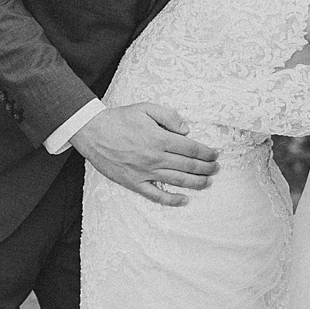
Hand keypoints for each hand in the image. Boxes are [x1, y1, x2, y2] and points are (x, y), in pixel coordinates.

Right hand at [70, 103, 219, 204]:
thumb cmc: (120, 119)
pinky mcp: (134, 183)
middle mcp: (155, 158)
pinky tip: (183, 200)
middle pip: (188, 166)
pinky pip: (156, 195)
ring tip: (208, 183)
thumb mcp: (146, 108)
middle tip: (216, 169)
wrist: (93, 132)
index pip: (191, 149)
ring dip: (196, 183)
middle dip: (206, 168)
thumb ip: (169, 116)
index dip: (206, 153)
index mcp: (160, 139)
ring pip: (177, 181)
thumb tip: (187, 130)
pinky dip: (171, 200)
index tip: (215, 155)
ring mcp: (145, 172)